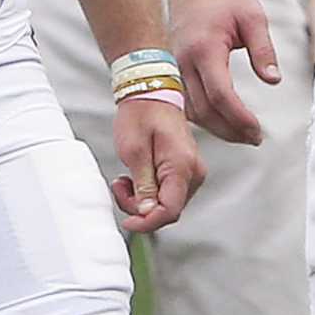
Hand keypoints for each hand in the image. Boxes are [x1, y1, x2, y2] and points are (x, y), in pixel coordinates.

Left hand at [110, 96, 203, 232]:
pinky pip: (169, 192)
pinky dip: (150, 192)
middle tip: (120, 187)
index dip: (147, 222)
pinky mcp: (186, 169)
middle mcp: (194, 171)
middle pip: (169, 210)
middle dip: (141, 208)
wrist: (151, 92)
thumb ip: (143, 185)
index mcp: (182, 165)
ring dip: (143, 200)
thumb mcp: (134, 152)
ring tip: (125, 180)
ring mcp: (192, 170)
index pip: (170, 210)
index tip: (127, 222)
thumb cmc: (141, 115)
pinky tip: (136, 178)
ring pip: (168, 203)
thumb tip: (148, 213)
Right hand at [169, 0, 279, 144]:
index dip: (239, 118)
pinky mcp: (172, 72)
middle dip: (230, 130)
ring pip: (191, 112)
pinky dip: (203, 118)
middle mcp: (182, 62)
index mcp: (204, 48)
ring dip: (217, 128)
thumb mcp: (253, 18)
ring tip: (244, 134)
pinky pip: (184, 104)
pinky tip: (223, 123)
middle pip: (203, 111)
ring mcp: (173, 68)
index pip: (220, 95)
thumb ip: (264, 50)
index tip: (258, 131)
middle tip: (255, 139)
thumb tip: (274, 81)